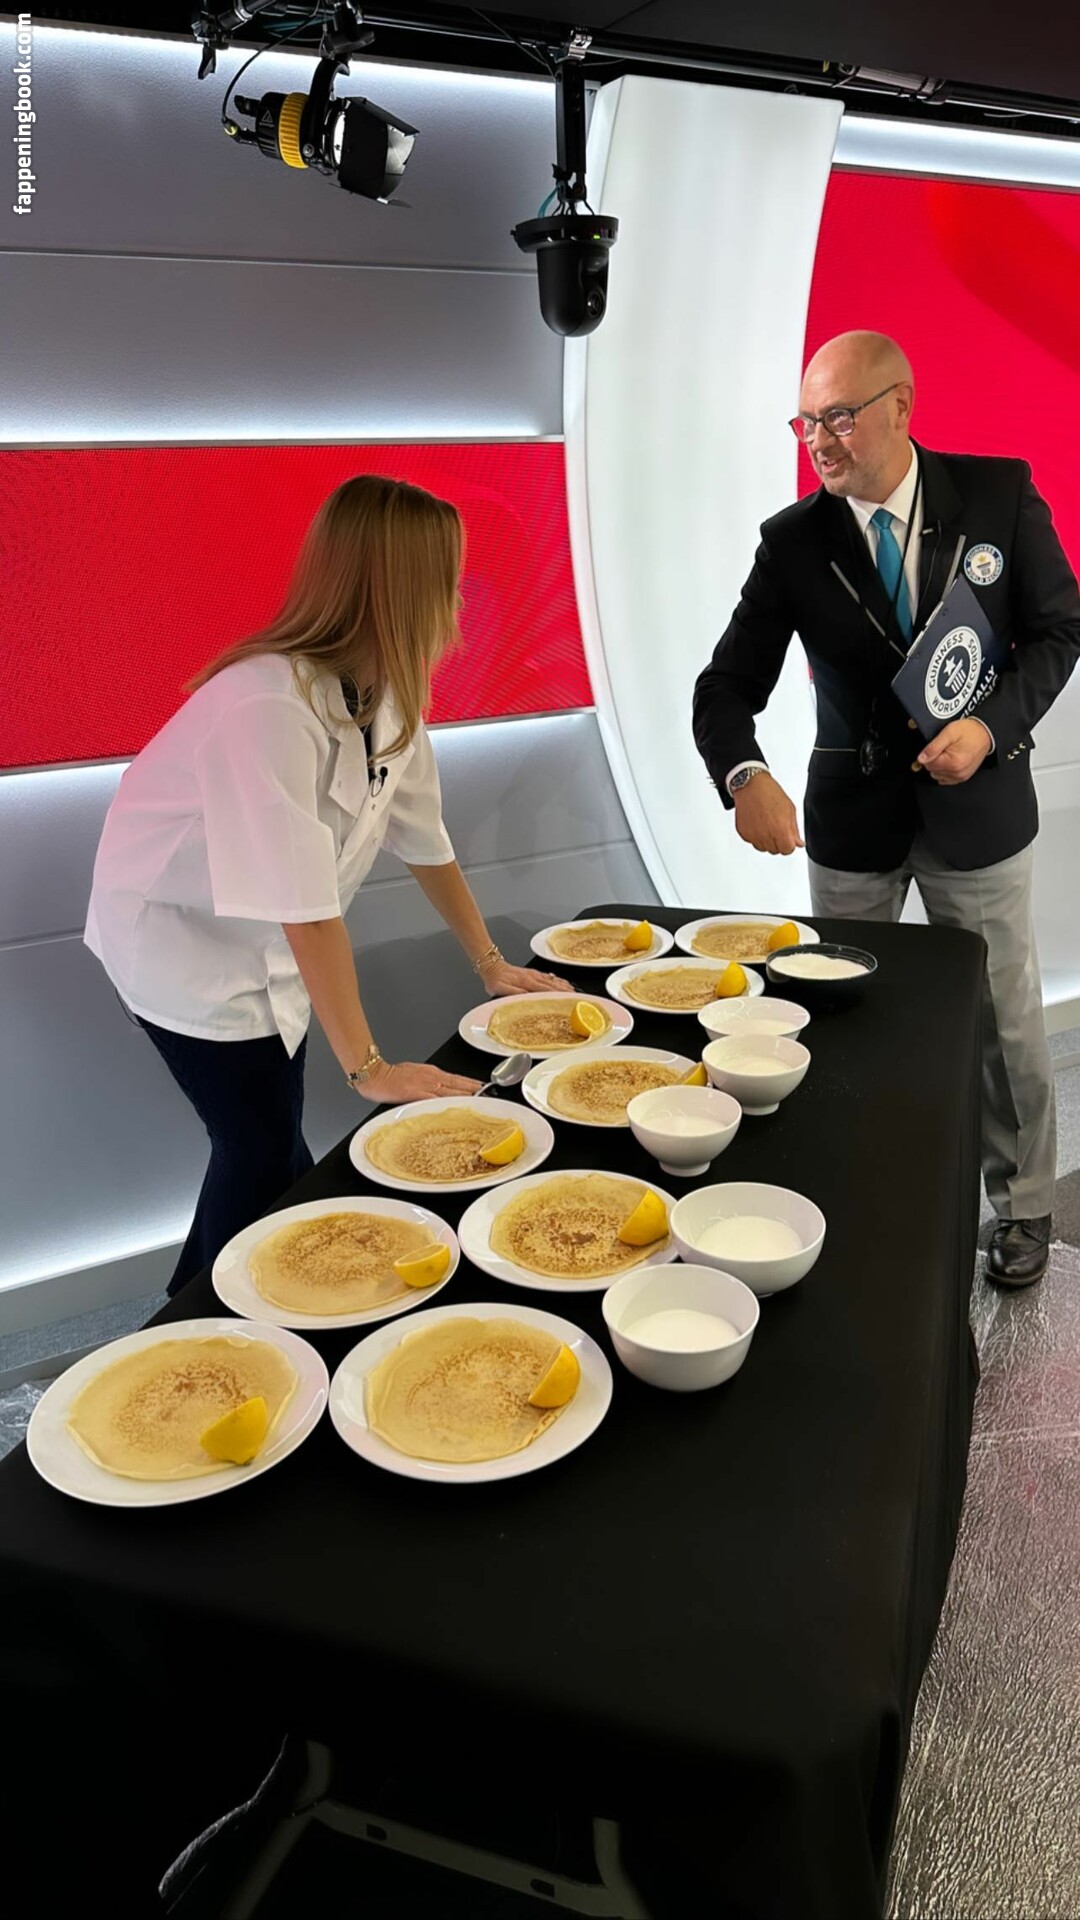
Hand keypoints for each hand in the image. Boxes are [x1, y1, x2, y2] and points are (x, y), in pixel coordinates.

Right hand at [359, 1060, 480, 1103]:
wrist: (375, 1075)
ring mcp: (426, 1086)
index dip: (472, 1084)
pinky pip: (437, 1100)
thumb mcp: (414, 1073)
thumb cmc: (390, 1075)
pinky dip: (449, 1103)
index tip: (484, 1088)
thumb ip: (427, 1080)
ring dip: (467, 1096)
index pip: (457, 1079)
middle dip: (475, 1090)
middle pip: (459, 1084)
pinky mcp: (417, 1094)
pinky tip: (457, 1107)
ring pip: (452, 1091)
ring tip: (480, 1101)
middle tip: (489, 1096)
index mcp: (432, 1073)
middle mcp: (432, 1078)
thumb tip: (438, 1088)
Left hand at [483, 961, 571, 995]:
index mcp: (527, 982)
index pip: (547, 990)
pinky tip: (563, 983)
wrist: (491, 966)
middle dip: (566, 991)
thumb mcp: (501, 989)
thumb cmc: (495, 980)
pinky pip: (549, 977)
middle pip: (553, 985)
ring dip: (564, 986)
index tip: (569, 1000)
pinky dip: (558, 980)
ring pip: (553, 980)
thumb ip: (515, 993)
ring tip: (574, 991)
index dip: (559, 995)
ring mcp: (534, 974)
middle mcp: (533, 977)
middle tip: (577, 998)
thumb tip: (529, 998)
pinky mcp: (533, 973)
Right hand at [733, 772, 804, 854]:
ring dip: (766, 840)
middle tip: (776, 827)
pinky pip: (752, 841)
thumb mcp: (789, 810)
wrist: (751, 785)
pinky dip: (755, 836)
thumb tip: (798, 843)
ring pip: (763, 848)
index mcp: (780, 830)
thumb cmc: (770, 793)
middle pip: (775, 850)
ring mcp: (753, 835)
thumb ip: (794, 829)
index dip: (788, 844)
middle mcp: (766, 835)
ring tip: (766, 824)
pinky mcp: (743, 833)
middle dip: (777, 842)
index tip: (787, 838)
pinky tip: (758, 823)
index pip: (787, 850)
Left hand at [916, 719, 991, 785]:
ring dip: (939, 765)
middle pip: (932, 770)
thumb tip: (921, 759)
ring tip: (948, 753)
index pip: (928, 764)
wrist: (985, 733)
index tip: (936, 746)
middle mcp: (957, 772)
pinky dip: (944, 771)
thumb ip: (933, 747)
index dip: (929, 753)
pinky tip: (950, 761)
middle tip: (944, 748)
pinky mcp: (963, 777)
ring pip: (938, 775)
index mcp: (953, 763)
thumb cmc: (970, 731)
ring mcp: (961, 776)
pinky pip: (946, 779)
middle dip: (934, 759)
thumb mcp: (949, 733)